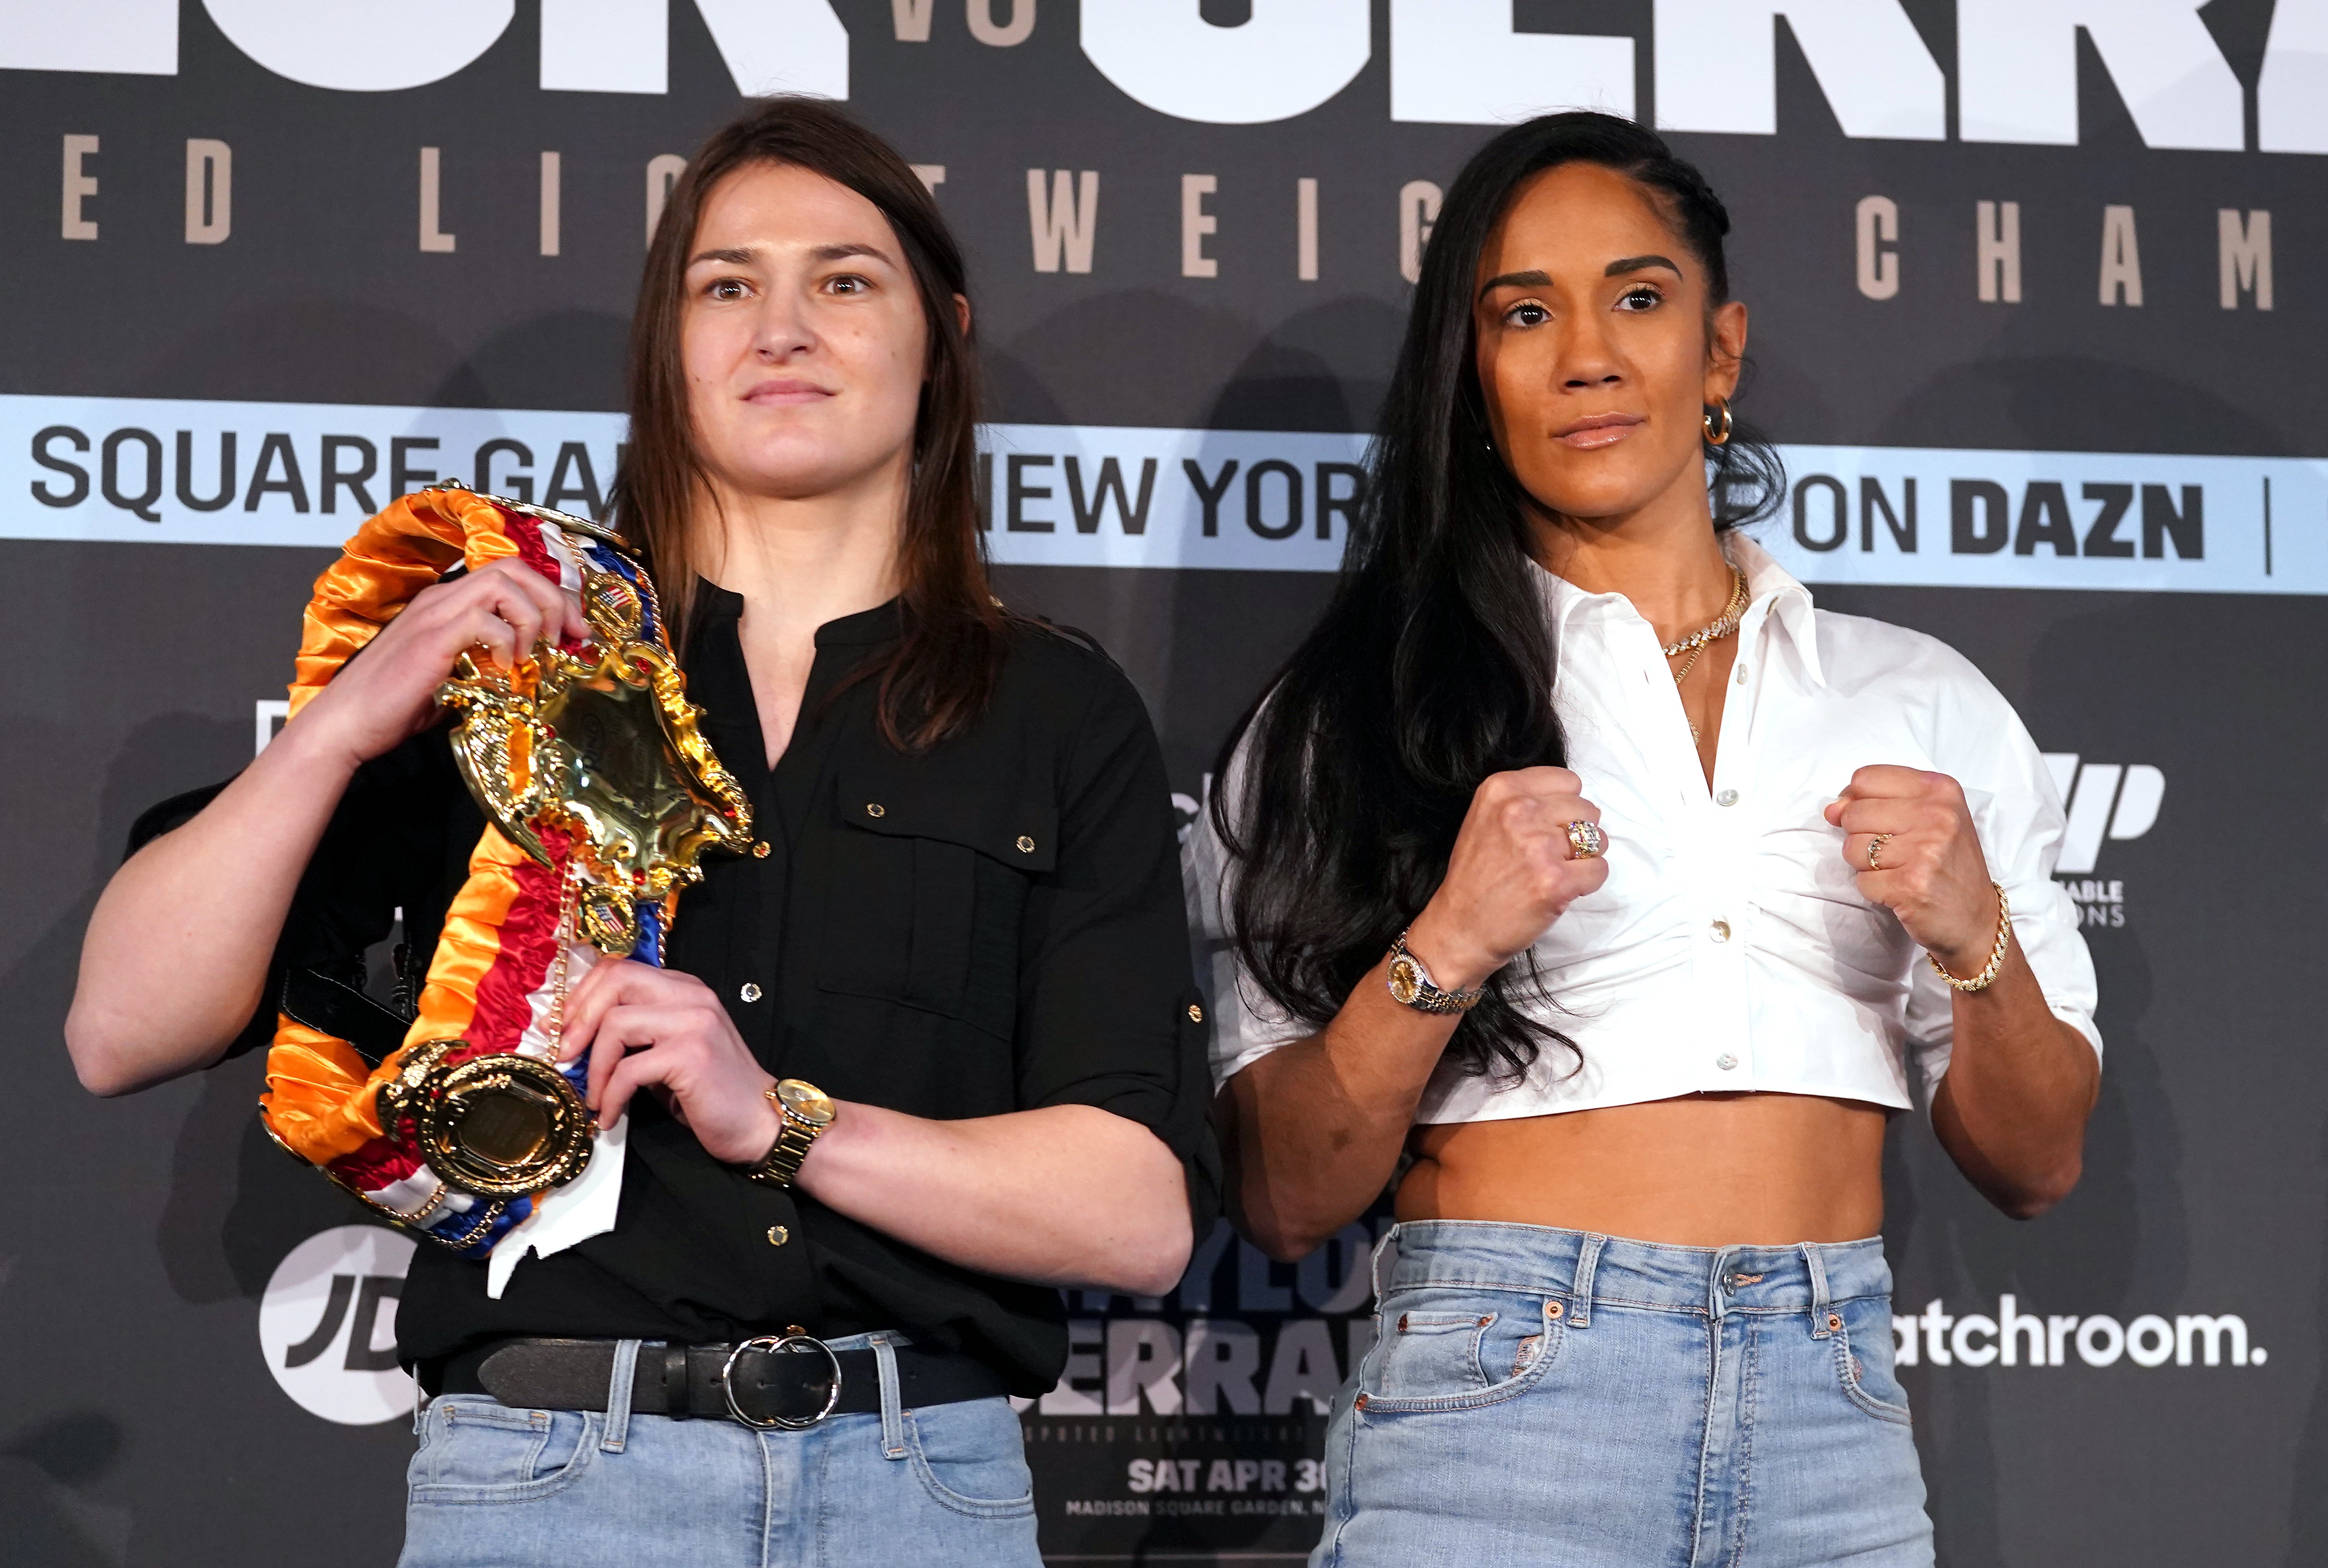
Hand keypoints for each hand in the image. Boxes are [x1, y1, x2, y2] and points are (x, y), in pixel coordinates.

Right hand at [288, 558, 588, 771]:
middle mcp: (441, 599)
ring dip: (532, 617)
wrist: (345, 726)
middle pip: (513, 567)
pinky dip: (505, 643)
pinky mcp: (430, 639)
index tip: (575, 632)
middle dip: (555, 598)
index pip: (510, 574)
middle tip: (570, 638)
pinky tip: (504, 671)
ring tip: (533, 655)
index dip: (553, 596)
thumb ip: (488, 666)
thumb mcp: (456, 680)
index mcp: (447, 604)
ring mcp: (434, 615)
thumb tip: (531, 673)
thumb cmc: (395, 707)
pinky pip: (483, 620)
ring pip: (502, 583)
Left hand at [556, 960, 780, 1164]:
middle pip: (616, 981)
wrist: (761, 1123)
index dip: (582, 996)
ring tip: (594, 1098)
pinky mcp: (692, 1054)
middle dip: (578, 1019)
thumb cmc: (712, 1094)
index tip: (560, 1028)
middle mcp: (692, 996)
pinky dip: (610, 1097)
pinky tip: (610, 1117)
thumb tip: (576, 1038)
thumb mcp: (669, 1052)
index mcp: (685, 989)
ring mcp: (694, 1022)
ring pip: (616, 1023)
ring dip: (594, 1068)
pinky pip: (628, 1070)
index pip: (620, 969)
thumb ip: (635, 1035)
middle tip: (565, 1056)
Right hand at [1406, 767, 1609, 990]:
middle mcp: (1519, 811)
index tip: (1548, 827)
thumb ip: (1524, 799)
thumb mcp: (1485, 818)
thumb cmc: (1475, 878)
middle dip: (1576, 833)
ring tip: (1555, 871)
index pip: (1567, 781)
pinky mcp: (1557, 881)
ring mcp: (1539, 846)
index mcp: (1501, 789)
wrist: (1460, 928)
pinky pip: (1599, 870)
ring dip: (1585, 857)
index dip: (1564, 807)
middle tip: (1551, 855)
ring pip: (1598, 838)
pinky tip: (1561, 889)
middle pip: (1585, 808)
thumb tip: (1573, 801)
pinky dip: (1587, 883)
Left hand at [1824, 765, 1998, 971]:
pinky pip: (1861, 881)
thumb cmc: (1946, 864)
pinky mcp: (1911, 885)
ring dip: (1865, 865)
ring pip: (1852, 848)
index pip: (1864, 779)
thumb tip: (1831, 809)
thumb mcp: (1924, 818)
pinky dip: (1873, 889)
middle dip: (1861, 837)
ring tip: (1897, 870)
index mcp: (1940, 789)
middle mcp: (1937, 815)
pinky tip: (1899, 890)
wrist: (1975, 919)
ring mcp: (1925, 851)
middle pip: (1853, 813)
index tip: (1872, 819)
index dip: (1855, 801)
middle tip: (1893, 853)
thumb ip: (1875, 803)